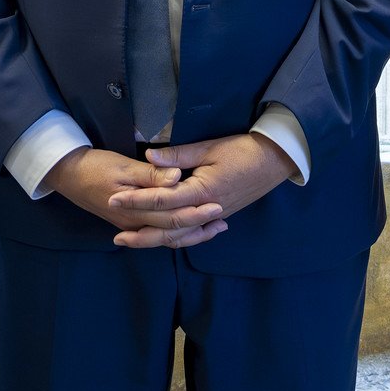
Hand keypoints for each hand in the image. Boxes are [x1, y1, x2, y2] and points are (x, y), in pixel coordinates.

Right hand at [45, 147, 228, 247]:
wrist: (68, 175)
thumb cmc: (96, 166)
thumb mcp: (123, 165)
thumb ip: (151, 175)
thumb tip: (177, 178)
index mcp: (136, 210)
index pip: (172, 217)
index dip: (197, 212)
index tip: (218, 205)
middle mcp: (135, 224)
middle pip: (173, 231)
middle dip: (199, 226)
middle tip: (223, 219)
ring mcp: (132, 225)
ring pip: (166, 237)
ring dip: (191, 234)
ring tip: (215, 229)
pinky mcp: (130, 222)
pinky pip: (157, 234)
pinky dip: (176, 234)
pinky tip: (189, 229)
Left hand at [107, 132, 297, 247]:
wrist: (276, 160)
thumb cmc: (243, 150)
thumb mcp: (209, 148)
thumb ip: (178, 156)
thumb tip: (148, 156)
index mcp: (201, 192)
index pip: (161, 200)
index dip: (136, 200)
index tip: (114, 199)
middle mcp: (205, 210)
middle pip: (168, 228)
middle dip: (141, 232)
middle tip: (117, 236)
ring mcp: (214, 216)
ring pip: (181, 236)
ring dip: (156, 240)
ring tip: (135, 242)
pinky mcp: (220, 216)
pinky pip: (195, 234)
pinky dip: (180, 239)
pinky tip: (168, 240)